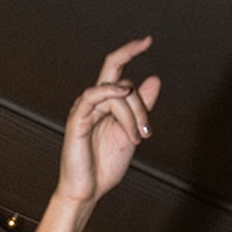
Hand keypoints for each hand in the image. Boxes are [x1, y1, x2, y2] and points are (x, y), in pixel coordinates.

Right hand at [57, 37, 159, 211]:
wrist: (88, 191)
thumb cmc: (105, 166)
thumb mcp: (132, 133)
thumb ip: (141, 108)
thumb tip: (154, 79)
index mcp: (105, 103)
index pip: (116, 68)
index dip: (130, 51)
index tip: (148, 40)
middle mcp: (93, 101)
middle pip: (120, 80)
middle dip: (139, 100)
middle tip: (148, 132)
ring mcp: (84, 109)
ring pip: (115, 93)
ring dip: (132, 114)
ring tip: (137, 138)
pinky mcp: (76, 120)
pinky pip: (92, 96)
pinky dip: (109, 92)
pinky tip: (123, 93)